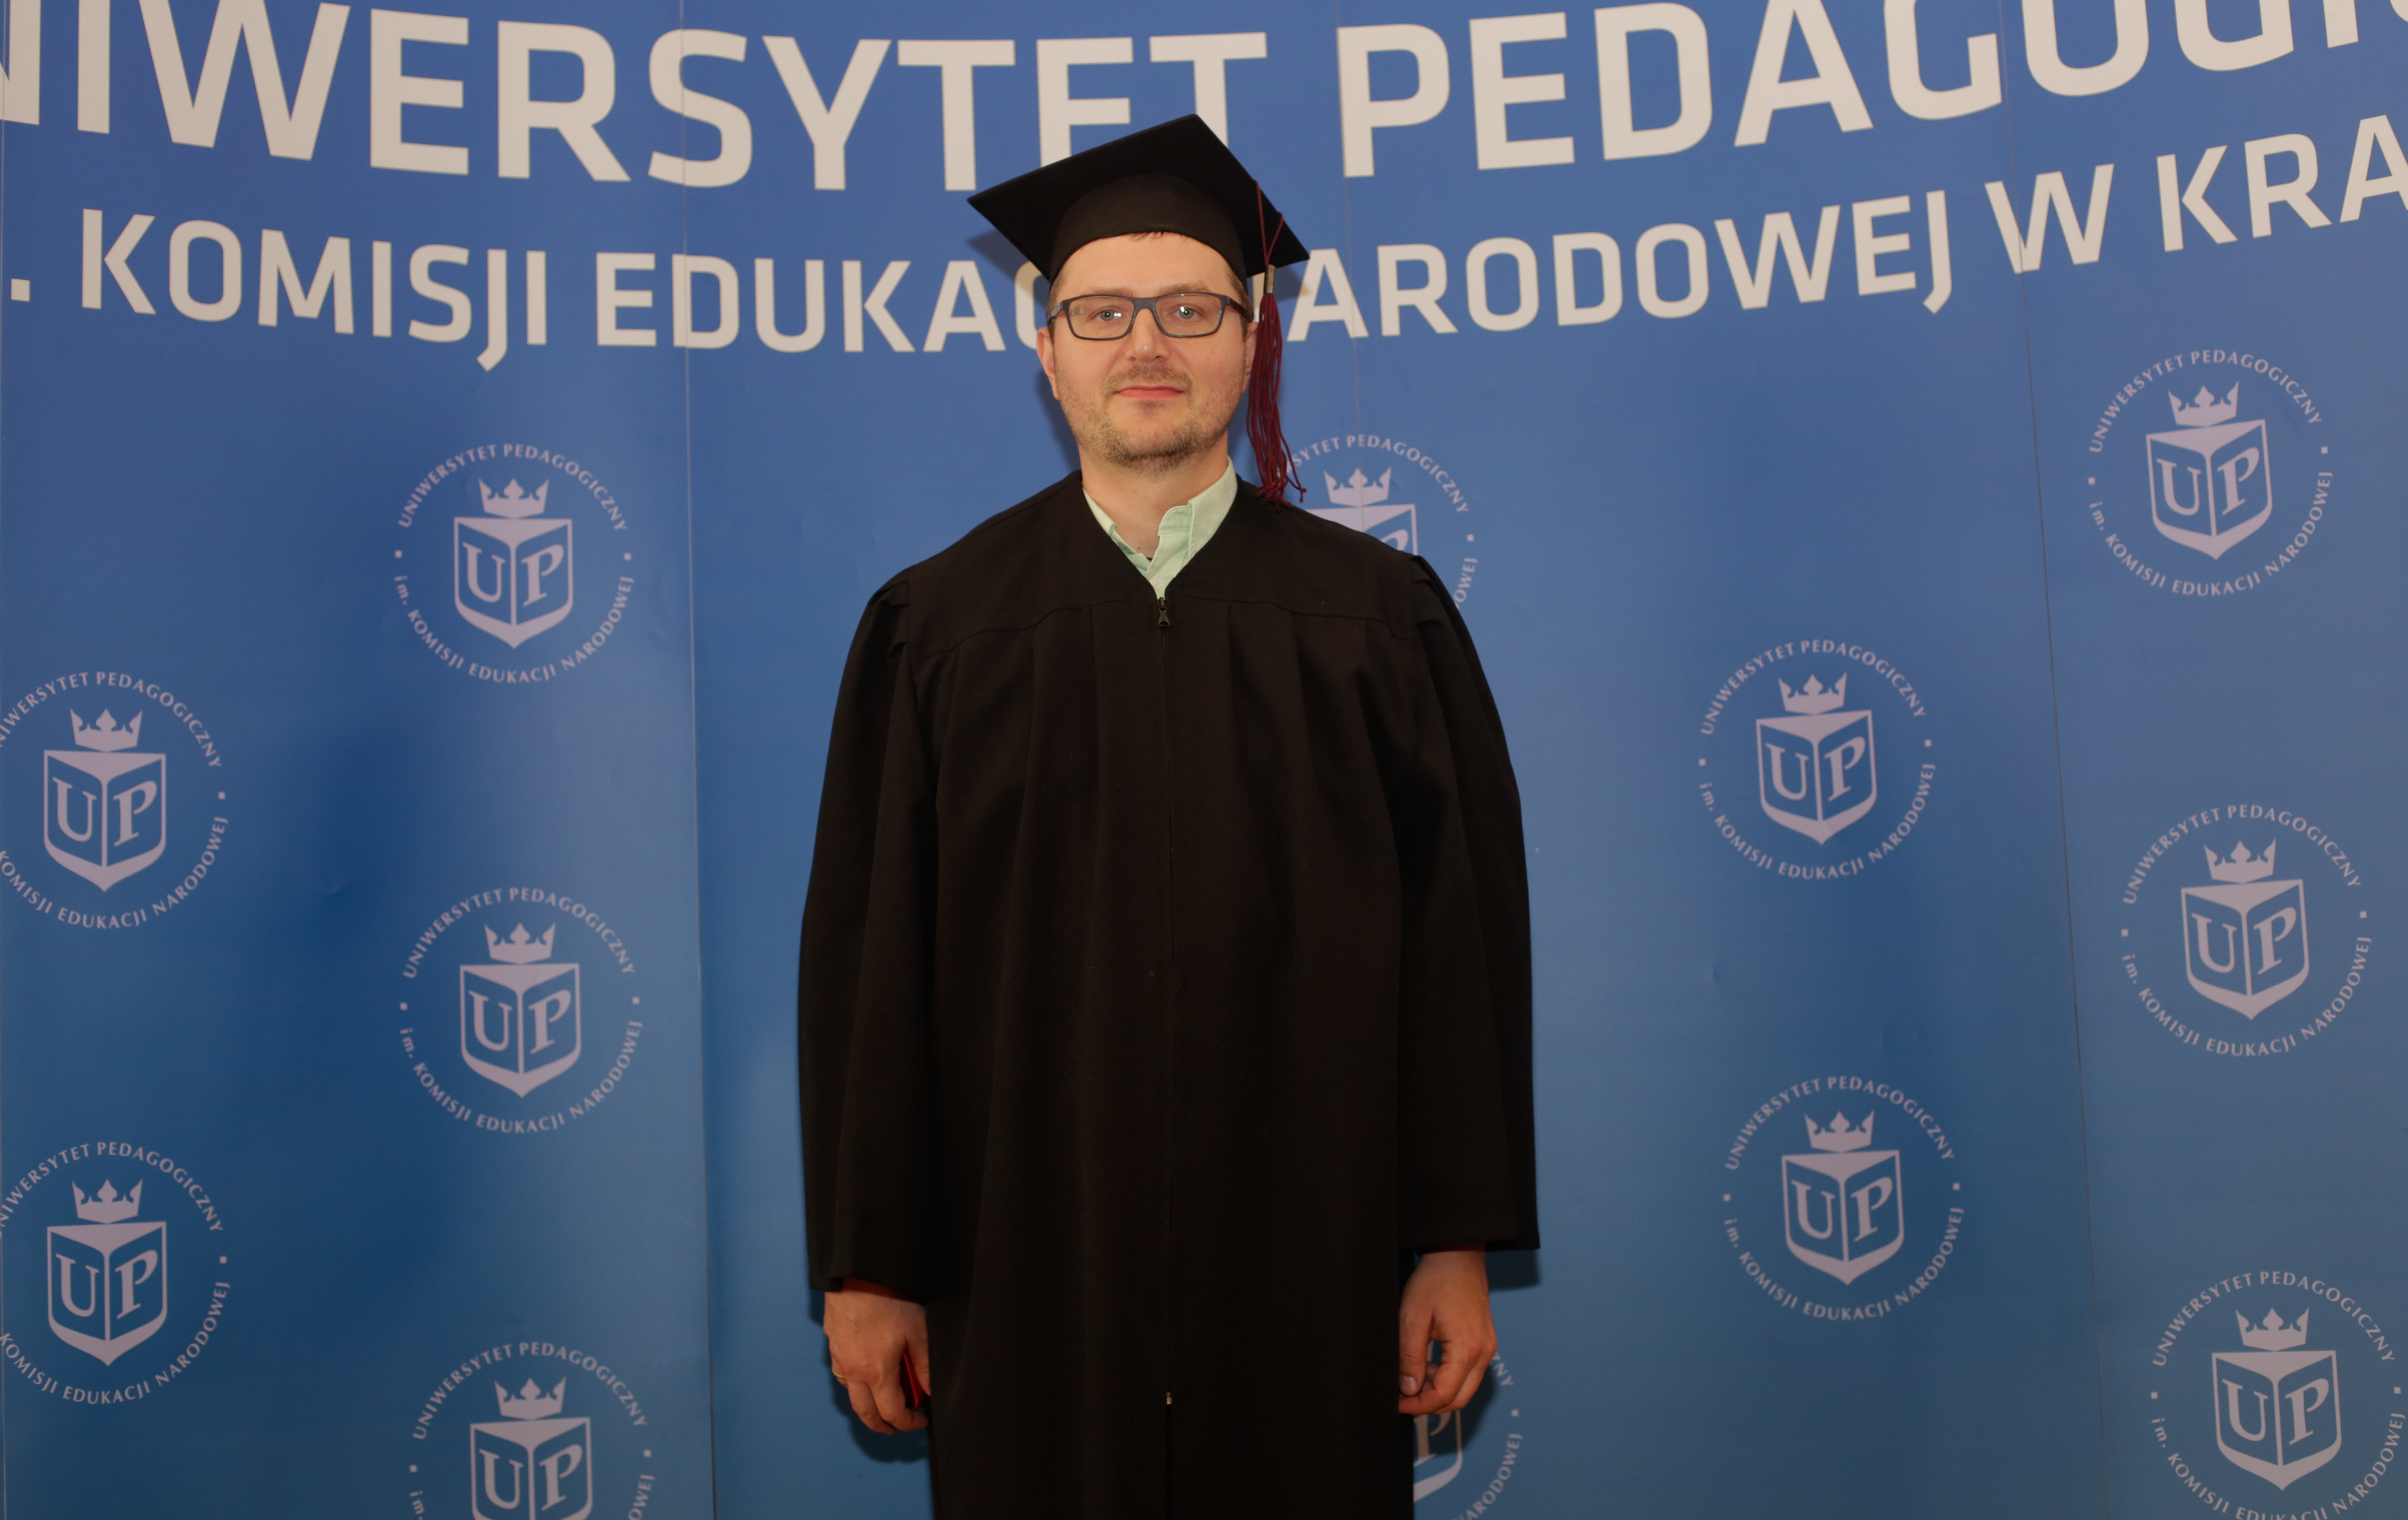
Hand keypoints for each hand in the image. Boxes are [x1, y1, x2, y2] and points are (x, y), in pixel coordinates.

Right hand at [824, 1278, 931, 1432]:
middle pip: (865, 1413)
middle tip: (896, 1426)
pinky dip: (853, 1383)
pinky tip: (864, 1372)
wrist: (858, 1271)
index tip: (920, 1420)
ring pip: (850, 1393)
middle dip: (882, 1425)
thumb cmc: (890, 1299)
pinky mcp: (832, 1341)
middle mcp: (853, 1371)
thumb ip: (924, 1366)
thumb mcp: (918, 1332)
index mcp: (876, 1373)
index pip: (892, 1413)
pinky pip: (841, 1372)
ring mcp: (839, 1356)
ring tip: (881, 1401)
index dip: (908, 1423)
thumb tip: (929, 1391)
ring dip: (865, 1404)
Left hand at [1398, 1248, 1494, 1415]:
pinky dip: (1448, 1377)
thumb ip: (1410, 1357)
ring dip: (1439, 1390)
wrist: (1457, 1254)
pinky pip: (1468, 1372)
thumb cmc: (1435, 1281)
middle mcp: (1483, 1352)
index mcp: (1467, 1349)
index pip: (1445, 1395)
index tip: (1398, 1404)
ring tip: (1412, 1378)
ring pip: (1465, 1388)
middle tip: (1404, 1399)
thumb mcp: (1412, 1319)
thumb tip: (1409, 1389)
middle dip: (1430, 1405)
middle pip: (1459, 1399)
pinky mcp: (1484, 1341)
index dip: (1419, 1405)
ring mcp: (1487, 1347)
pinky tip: (1428, 1365)